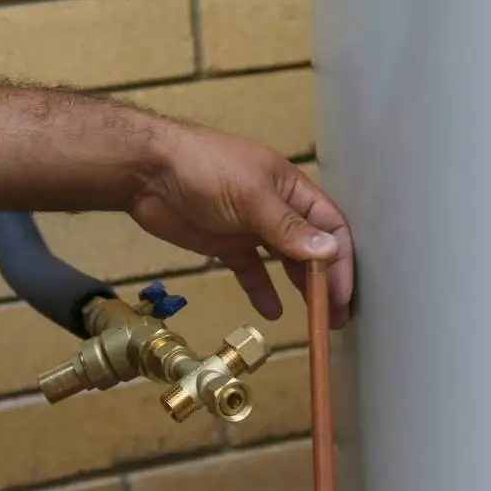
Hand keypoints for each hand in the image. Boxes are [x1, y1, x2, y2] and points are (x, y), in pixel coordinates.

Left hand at [130, 126, 354, 327]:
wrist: (147, 171)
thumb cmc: (206, 172)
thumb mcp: (253, 198)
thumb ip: (289, 229)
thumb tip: (330, 252)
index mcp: (291, 188)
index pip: (330, 224)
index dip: (341, 259)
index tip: (343, 293)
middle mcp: (277, 208)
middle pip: (312, 246)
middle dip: (326, 279)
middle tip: (337, 316)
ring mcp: (251, 227)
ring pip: (285, 261)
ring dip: (301, 287)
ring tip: (316, 319)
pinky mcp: (226, 244)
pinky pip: (251, 270)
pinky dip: (262, 289)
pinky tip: (272, 312)